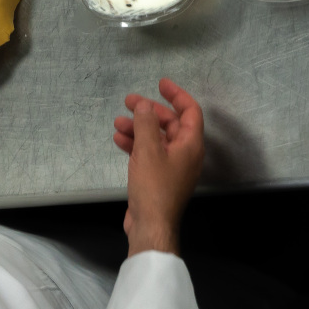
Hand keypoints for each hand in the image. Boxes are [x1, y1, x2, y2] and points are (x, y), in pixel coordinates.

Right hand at [113, 78, 203, 256]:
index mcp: (191, 145)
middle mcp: (185, 154)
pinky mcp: (159, 178)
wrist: (151, 225)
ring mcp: (172, 167)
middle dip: (150, 112)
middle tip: (129, 101)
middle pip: (170, 124)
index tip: (160, 84)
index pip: (190, 111)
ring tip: (118, 122)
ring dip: (138, 128)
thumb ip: (146, 124)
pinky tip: (119, 140)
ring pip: (156, 139)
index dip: (176, 95)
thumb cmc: (154, 187)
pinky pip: (149, 154)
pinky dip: (135, 145)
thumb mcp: (148, 150)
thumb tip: (145, 105)